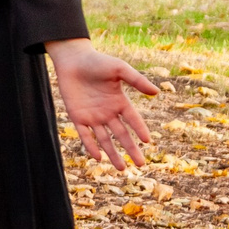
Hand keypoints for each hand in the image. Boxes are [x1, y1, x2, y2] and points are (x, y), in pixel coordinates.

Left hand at [45, 38, 157, 168]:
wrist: (72, 59)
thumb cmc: (97, 62)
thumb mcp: (119, 69)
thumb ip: (136, 80)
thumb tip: (156, 92)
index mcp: (120, 102)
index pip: (133, 120)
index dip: (140, 130)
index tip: (148, 141)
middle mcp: (108, 112)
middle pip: (121, 134)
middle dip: (131, 149)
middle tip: (140, 164)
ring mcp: (92, 116)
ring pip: (104, 139)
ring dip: (112, 153)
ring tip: (122, 168)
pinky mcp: (77, 117)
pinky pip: (85, 135)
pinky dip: (91, 146)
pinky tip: (98, 157)